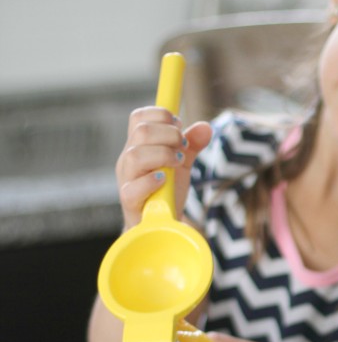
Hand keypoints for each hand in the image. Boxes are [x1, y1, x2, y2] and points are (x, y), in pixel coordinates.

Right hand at [116, 107, 211, 228]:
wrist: (161, 227)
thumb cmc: (166, 193)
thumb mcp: (181, 165)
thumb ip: (192, 145)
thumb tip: (206, 126)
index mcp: (137, 146)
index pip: (139, 117)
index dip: (161, 115)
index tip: (180, 126)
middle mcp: (128, 159)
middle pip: (141, 131)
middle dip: (169, 134)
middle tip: (184, 146)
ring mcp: (126, 180)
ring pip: (136, 155)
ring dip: (163, 154)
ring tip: (179, 162)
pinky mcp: (129, 201)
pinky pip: (133, 187)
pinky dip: (151, 180)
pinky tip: (165, 179)